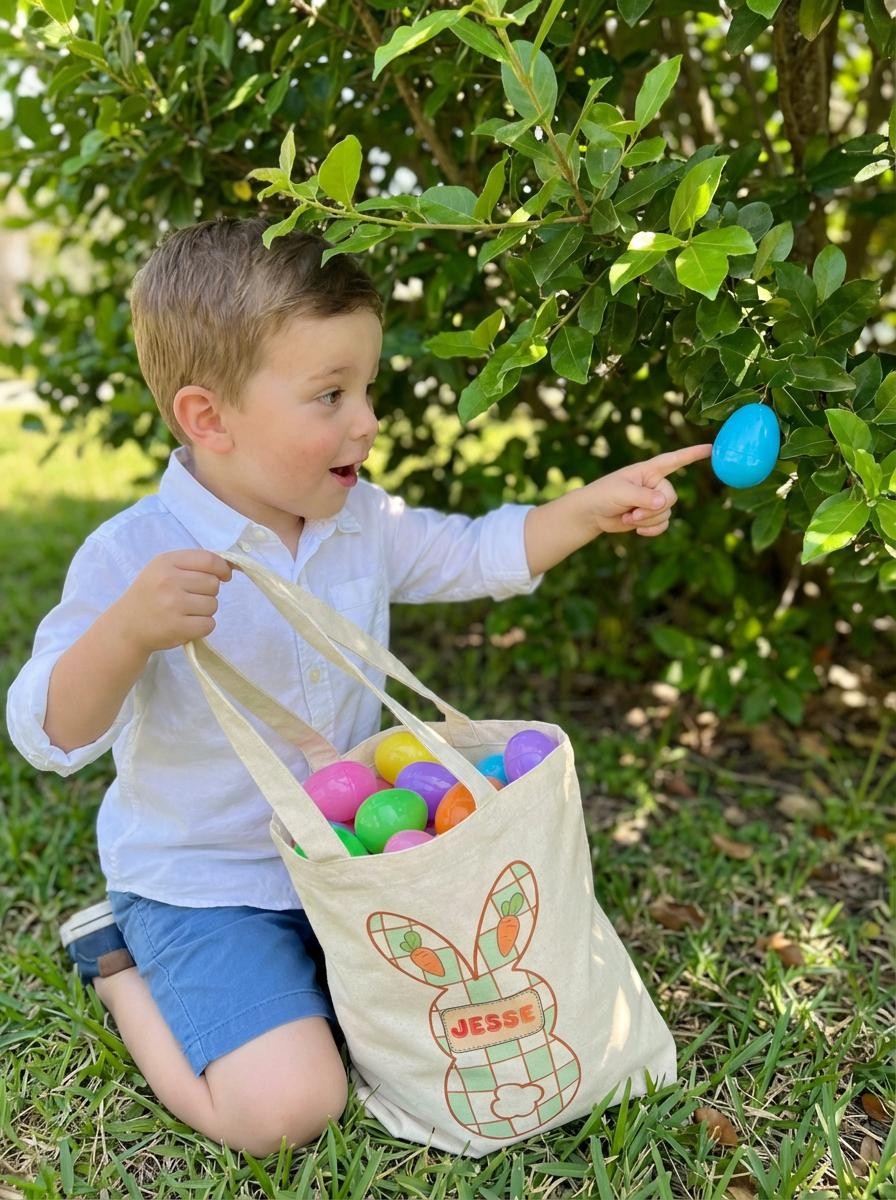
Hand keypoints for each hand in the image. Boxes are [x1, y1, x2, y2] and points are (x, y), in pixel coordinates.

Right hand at [112, 550, 233, 653]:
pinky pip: (209, 624)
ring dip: (205, 611)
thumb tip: (231, 567)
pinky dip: (202, 627)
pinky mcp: (178, 627)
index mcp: (166, 562)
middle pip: (213, 584)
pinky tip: (186, 625)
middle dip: (208, 592)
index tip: (224, 576)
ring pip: (213, 605)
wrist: (126, 626)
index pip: (209, 559)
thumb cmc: (150, 594)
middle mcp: (169, 581)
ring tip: (185, 612)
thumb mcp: (164, 569)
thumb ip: (193, 564)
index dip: (222, 568)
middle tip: (190, 598)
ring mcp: (173, 605)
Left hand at [589, 444, 713, 536]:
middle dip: (652, 510)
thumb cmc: (603, 495)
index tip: (712, 449)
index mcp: (649, 470)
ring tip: (628, 517)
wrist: (592, 513)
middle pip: (671, 497)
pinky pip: (663, 525)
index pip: (675, 459)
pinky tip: (638, 530)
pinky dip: (652, 529)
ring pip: (666, 513)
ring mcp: (654, 500)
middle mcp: (655, 483)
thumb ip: (643, 497)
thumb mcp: (621, 493)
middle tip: (631, 512)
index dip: (693, 454)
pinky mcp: (651, 516)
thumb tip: (663, 504)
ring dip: (647, 520)